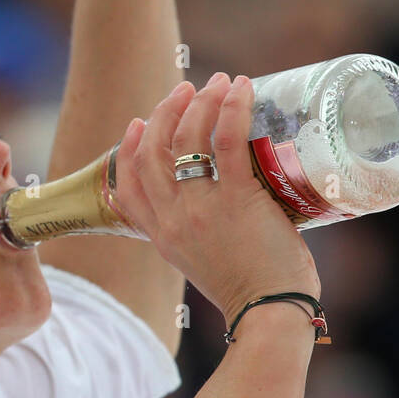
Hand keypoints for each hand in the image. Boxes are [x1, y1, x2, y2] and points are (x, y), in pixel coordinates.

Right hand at [112, 74, 321, 324]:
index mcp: (163, 239)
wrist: (270, 314)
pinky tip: (239, 89)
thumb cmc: (254, 294)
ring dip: (199, 102)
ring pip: (187, 139)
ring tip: (218, 83)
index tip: (140, 124)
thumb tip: (229, 207)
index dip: (129, 151)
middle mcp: (174, 221)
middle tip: (186, 90)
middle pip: (152, 154)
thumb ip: (205, 236)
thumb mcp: (208, 264)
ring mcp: (201, 210)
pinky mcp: (236, 200)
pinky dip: (231, 109)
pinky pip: (226, 141)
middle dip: (166, 112)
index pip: (128, 188)